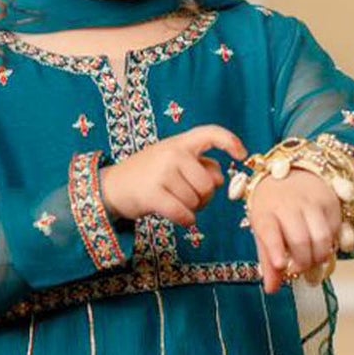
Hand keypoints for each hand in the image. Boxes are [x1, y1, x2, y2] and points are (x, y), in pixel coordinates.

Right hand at [98, 125, 246, 225]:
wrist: (111, 187)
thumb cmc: (147, 175)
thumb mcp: (172, 162)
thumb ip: (198, 166)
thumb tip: (221, 179)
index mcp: (179, 143)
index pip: (211, 134)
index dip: (230, 142)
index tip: (241, 154)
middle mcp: (172, 153)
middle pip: (209, 185)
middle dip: (205, 198)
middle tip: (189, 199)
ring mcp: (162, 173)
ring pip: (196, 202)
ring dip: (191, 210)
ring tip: (175, 203)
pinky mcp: (152, 194)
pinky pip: (183, 214)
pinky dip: (186, 220)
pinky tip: (181, 218)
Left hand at [247, 169, 343, 294]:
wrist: (290, 171)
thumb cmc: (273, 208)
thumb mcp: (263, 230)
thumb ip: (268, 260)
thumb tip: (272, 290)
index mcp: (265, 212)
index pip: (270, 231)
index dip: (276, 249)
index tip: (282, 265)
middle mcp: (288, 204)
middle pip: (300, 240)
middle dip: (303, 262)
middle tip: (299, 269)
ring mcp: (312, 202)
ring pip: (322, 237)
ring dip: (319, 257)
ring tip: (313, 260)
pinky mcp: (331, 201)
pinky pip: (335, 231)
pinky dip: (330, 243)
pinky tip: (321, 243)